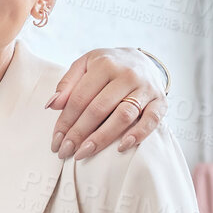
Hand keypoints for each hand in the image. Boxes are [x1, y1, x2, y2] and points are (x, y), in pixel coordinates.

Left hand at [48, 48, 167, 159]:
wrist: (142, 60)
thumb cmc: (109, 66)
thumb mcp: (85, 65)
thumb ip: (67, 83)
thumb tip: (52, 105)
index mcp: (104, 64)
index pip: (80, 98)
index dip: (65, 121)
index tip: (56, 140)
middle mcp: (127, 74)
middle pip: (98, 109)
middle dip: (79, 133)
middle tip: (65, 151)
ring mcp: (145, 88)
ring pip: (122, 116)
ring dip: (102, 138)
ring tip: (84, 153)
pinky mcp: (160, 101)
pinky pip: (150, 121)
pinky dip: (137, 135)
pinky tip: (121, 147)